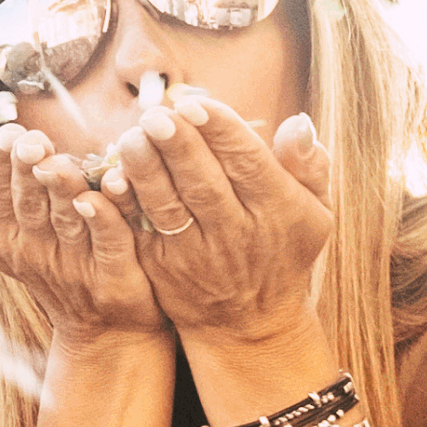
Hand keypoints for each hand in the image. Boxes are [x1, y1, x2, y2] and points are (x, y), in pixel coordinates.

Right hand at [0, 124, 163, 343]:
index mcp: (4, 238)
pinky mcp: (114, 280)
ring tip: (58, 160)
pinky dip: (105, 218)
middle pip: (29, 204)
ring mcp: (74, 268)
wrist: (101, 329)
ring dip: (62, 188)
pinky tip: (101, 193)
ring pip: (66, 220)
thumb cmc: (53, 265)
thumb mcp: (10, 235)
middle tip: (30, 141)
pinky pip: (109, 243)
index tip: (7, 133)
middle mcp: (34, 254)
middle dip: (27, 170)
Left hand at [101, 87, 333, 347]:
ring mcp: (195, 254)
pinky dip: (125, 206)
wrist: (249, 322)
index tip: (194, 103)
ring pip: (168, 206)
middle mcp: (236, 233)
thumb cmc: (282, 251)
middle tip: (156, 115)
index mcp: (277, 210)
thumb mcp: (314, 212)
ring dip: (146, 171)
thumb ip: (308, 165)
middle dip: (177, 146)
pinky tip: (112, 178)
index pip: (247, 162)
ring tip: (132, 137)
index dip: (220, 132)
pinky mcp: (161, 268)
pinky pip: (140, 232)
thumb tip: (297, 123)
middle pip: (203, 183)